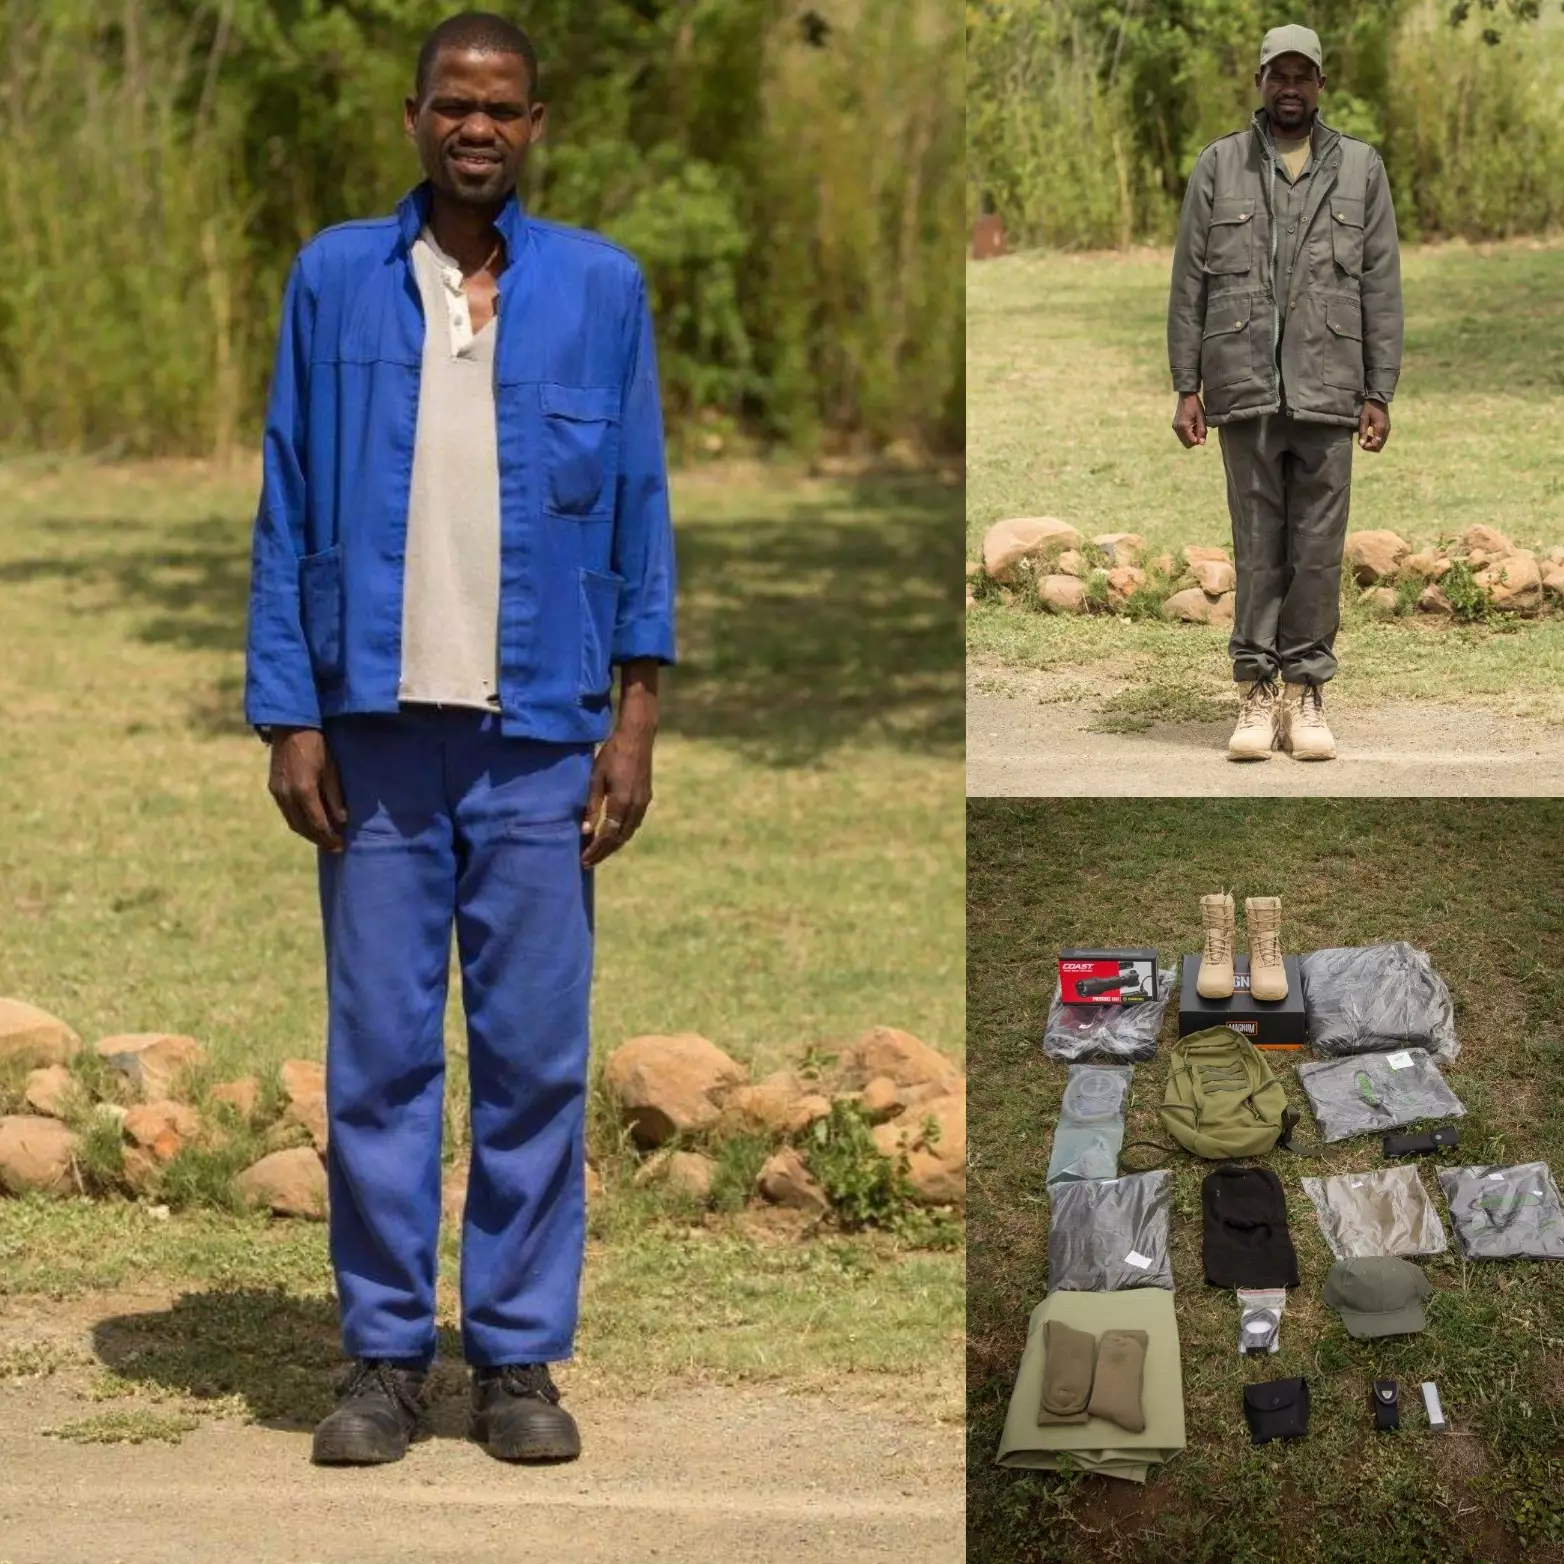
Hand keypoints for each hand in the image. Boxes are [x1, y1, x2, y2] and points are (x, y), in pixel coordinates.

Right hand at [267, 727, 346, 851]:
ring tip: (324, 839)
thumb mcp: (332, 770)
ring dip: (308, 834)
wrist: (291, 727)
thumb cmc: (317, 746)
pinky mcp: (274, 788)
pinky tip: (310, 824)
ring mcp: (278, 792)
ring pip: (292, 822)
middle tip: (335, 847)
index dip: (330, 837)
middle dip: (320, 840)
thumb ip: (335, 797)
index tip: (341, 846)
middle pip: (303, 828)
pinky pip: (287, 813)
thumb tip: (342, 821)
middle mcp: (287, 795)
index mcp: (304, 791)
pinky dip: (299, 823)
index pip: (318, 824)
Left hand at [581, 662, 658, 867]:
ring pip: (628, 833)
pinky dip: (622, 834)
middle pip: (619, 839)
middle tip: (588, 862)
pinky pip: (634, 824)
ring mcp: (643, 803)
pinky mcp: (646, 798)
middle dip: (603, 852)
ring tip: (599, 852)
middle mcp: (635, 807)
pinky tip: (613, 835)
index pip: (607, 835)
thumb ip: (592, 805)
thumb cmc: (612, 754)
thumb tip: (585, 830)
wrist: (638, 737)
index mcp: (621, 802)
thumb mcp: (596, 778)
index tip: (583, 859)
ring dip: (613, 845)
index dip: (595, 849)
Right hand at [1172, 393, 1206, 447]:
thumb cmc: (1195, 405)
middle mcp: (1177, 429)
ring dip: (1191, 437)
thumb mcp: (1201, 417)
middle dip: (1195, 439)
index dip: (1199, 440)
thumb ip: (1202, 430)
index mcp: (1184, 426)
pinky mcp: (1174, 426)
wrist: (1186, 396)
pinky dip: (1188, 434)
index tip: (1203, 432)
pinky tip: (1192, 425)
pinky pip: (1182, 436)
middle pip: (1187, 444)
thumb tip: (1202, 443)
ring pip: (1184, 441)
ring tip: (1195, 426)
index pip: (1192, 442)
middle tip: (1199, 429)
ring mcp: (1175, 428)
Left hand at [1359, 399, 1389, 451]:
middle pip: (1379, 447)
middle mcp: (1386, 431)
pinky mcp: (1387, 428)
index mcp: (1380, 429)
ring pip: (1381, 444)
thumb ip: (1363, 432)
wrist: (1379, 399)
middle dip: (1369, 447)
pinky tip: (1370, 434)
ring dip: (1372, 443)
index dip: (1367, 447)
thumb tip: (1361, 444)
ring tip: (1366, 436)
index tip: (1361, 442)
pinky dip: (1376, 440)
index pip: (1375, 445)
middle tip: (1362, 440)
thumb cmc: (1369, 408)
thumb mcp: (1363, 419)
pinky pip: (1382, 439)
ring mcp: (1388, 429)